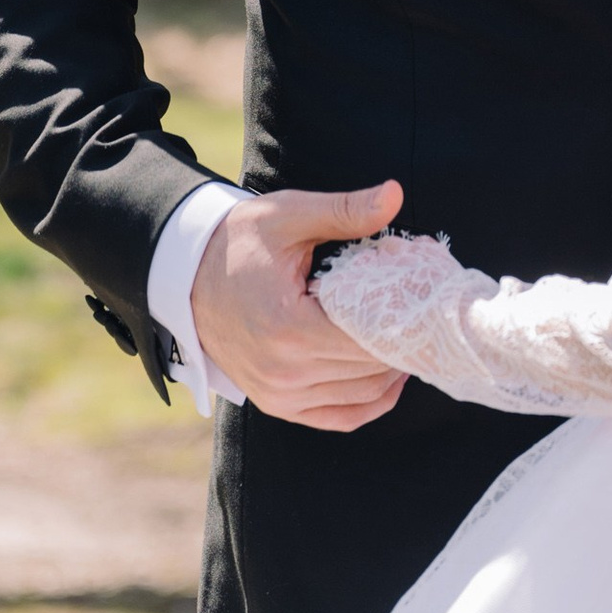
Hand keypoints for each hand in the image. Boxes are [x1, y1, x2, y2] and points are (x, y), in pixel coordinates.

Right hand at [190, 181, 407, 427]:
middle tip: (426, 313)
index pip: (370, 337)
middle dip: (404, 340)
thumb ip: (344, 210)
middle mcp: (284, 371)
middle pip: (371, 367)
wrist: (185, 277)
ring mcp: (279, 395)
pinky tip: (391, 375)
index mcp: (288, 326)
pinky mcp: (277, 405)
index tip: (426, 296)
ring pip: (362, 395)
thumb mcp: (288, 216)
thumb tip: (394, 194)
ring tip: (411, 336)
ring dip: (393, 369)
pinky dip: (371, 402)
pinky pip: (340, 417)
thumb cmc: (238, 244)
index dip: (406, 319)